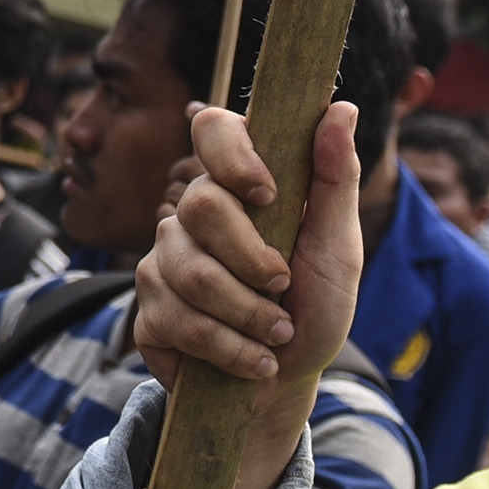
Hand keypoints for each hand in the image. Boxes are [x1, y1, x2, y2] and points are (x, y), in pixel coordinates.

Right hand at [133, 101, 364, 488]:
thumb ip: (335, 178)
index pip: (212, 129)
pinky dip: (230, 348)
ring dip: (250, 315)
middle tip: (284, 288)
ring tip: (276, 335)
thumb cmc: (316, 306)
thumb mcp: (338, 246)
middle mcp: (190, 214)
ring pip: (192, 272)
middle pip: (201, 205)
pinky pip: (179, 320)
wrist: (289, 381)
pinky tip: (253, 360)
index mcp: (237, 184)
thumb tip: (341, 107)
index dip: (232, 155)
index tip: (268, 193)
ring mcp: (161, 261)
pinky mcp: (147, 312)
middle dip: (255, 260)